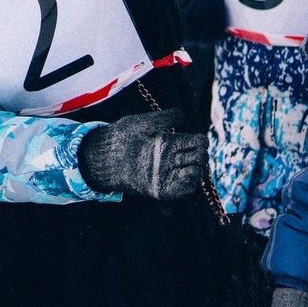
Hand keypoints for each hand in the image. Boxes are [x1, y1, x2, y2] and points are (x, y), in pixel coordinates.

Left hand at [77, 108, 205, 198]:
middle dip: (201, 156)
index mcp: (169, 142)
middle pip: (199, 159)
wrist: (106, 155)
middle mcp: (170, 159)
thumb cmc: (123, 135)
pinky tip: (185, 174)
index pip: (197, 143)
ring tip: (190, 164)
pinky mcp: (161, 189)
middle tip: (195, 154)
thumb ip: (166, 117)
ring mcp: (166, 174)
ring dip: (198, 169)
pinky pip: (184, 190)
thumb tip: (183, 117)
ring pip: (195, 175)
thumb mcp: (146, 121)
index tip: (198, 140)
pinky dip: (190, 183)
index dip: (201, 141)